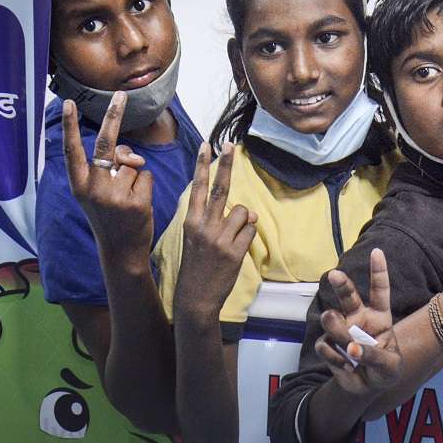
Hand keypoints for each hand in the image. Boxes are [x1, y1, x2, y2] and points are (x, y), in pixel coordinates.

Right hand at [63, 93, 153, 267]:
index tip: (68, 103)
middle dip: (114, 115)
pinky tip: (138, 205)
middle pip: (106, 144)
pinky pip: (146, 176)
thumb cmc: (110, 215)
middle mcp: (92, 189)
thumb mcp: (100, 192)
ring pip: (132, 164)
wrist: (120, 251)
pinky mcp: (135, 203)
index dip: (69, 126)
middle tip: (121, 94)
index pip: (72, 150)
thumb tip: (132, 156)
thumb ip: (111, 168)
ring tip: (127, 199)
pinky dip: (146, 186)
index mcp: (79, 185)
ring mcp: (113, 196)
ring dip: (135, 176)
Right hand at [173, 143, 258, 314]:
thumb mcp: (199, 241)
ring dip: (245, 222)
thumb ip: (220, 222)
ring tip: (232, 240)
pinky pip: (251, 231)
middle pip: (220, 189)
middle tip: (229, 144)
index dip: (202, 165)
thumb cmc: (197, 267)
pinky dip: (249, 236)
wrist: (195, 297)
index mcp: (190, 222)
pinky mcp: (233, 251)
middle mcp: (203, 226)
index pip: (197, 187)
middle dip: (225, 164)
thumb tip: (250, 212)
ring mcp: (219, 238)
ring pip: (244, 213)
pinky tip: (237, 250)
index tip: (206, 145)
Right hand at [314, 248, 401, 398]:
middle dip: (341, 284)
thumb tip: (352, 347)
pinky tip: (346, 366)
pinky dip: (334, 358)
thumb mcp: (390, 366)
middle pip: (348, 296)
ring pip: (331, 320)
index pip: (379, 291)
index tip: (376, 252)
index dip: (378, 271)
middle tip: (335, 275)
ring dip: (339, 334)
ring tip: (350, 350)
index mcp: (379, 317)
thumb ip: (374, 356)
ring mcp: (341, 330)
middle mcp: (358, 318)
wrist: (367, 388)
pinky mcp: (328, 345)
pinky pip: (324, 345)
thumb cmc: (385, 371)